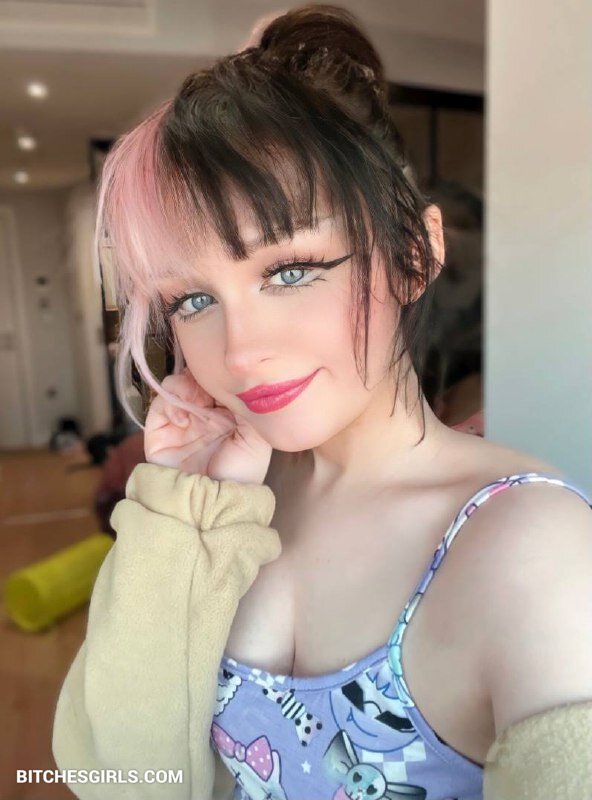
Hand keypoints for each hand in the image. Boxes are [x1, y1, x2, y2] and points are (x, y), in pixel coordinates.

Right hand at [144, 369, 272, 484]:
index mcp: (227, 415)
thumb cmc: (240, 476)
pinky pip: (160, 403)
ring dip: (186, 386)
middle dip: (203, 376)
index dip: (220, 373)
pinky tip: (184, 419)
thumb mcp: (256, 438)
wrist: (214, 504)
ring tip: (197, 400)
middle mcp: (203, 415)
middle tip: (211, 385)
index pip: (219, 381)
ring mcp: (180, 422)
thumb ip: (249, 406)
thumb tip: (239, 381)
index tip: (227, 375)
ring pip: (176, 385)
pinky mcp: (159, 432)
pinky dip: (171, 403)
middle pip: (197, 378)